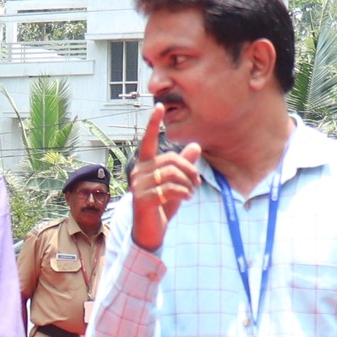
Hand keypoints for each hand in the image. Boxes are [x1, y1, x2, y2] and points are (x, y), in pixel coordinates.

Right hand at [129, 103, 204, 251]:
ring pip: (172, 174)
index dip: (153, 124)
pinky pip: (170, 189)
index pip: (148, 141)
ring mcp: (138, 186)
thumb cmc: (162, 204)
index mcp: (145, 165)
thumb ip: (183, 165)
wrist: (149, 231)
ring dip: (188, 183)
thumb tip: (195, 146)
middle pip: (170, 160)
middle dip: (189, 170)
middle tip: (197, 182)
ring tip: (191, 192)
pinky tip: (187, 198)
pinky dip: (183, 193)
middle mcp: (138, 172)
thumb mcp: (176, 183)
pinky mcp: (143, 199)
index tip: (158, 106)